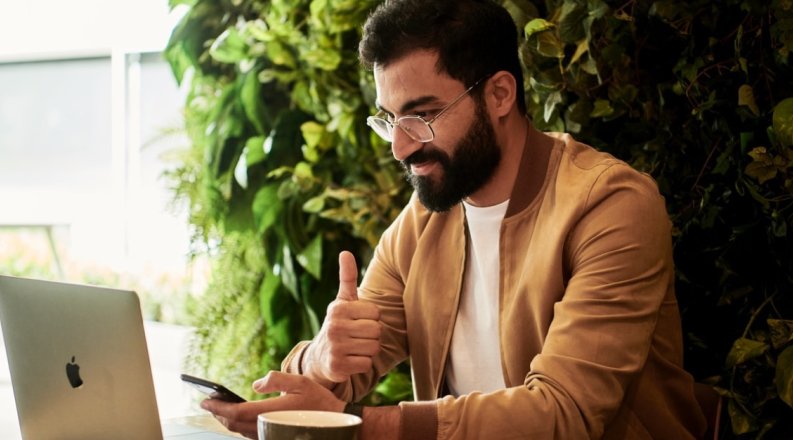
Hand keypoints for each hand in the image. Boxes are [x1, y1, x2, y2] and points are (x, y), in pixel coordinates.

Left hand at [201, 371, 345, 438]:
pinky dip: (239, 427)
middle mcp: (268, 427)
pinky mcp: (275, 438)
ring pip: (241, 432)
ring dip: (228, 421)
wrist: (336, 423)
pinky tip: (238, 418)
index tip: (204, 400)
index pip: (236, 412)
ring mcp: (271, 435)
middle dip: (219, 414)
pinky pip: (251, 435)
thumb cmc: (319, 401)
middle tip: (207, 403)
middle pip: (234, 424)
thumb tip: (255, 384)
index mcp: (272, 412)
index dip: (218, 407)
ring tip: (219, 409)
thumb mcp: (300, 381)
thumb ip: (276, 379)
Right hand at [305, 251, 381, 384]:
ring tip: (354, 347)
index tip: (358, 321)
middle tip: (357, 336)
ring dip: (368, 350)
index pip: (376, 313)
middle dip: (372, 335)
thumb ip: (347, 277)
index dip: (372, 318)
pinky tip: (351, 360)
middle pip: (377, 330)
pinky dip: (362, 364)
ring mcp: (335, 347)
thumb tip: (345, 252)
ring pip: (374, 348)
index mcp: (338, 308)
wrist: (319, 357)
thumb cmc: (339, 324)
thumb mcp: (342, 301)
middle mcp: (334, 326)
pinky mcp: (337, 366)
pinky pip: (367, 364)